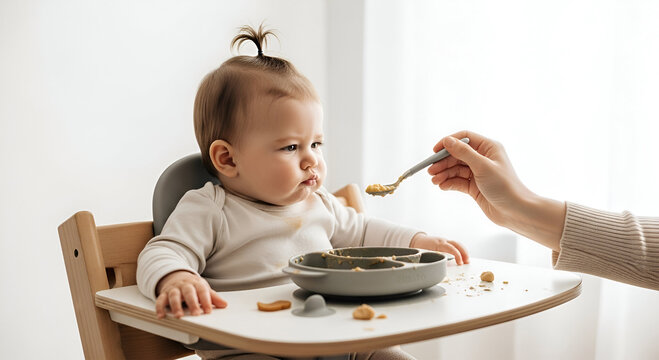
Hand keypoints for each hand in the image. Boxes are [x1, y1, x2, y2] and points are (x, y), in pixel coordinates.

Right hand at [155, 270, 226, 318]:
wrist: (176, 275)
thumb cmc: (192, 286)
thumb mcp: (203, 288)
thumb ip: (213, 297)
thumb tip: (224, 304)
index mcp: (196, 283)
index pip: (202, 291)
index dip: (206, 301)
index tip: (209, 311)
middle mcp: (184, 285)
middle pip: (189, 293)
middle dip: (192, 303)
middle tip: (196, 314)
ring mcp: (174, 289)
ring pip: (174, 296)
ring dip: (176, 306)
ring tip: (179, 316)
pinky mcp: (164, 294)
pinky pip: (160, 300)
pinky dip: (159, 308)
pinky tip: (161, 316)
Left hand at [410, 233, 468, 264]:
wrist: (417, 240)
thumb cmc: (421, 247)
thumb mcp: (426, 254)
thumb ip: (434, 259)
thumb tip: (442, 268)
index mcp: (438, 243)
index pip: (451, 248)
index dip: (457, 256)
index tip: (460, 263)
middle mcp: (443, 241)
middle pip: (457, 244)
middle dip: (464, 253)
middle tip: (467, 262)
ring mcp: (445, 241)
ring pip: (457, 244)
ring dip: (464, 252)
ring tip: (467, 261)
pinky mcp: (446, 243)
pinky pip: (455, 245)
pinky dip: (460, 250)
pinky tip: (462, 257)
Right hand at [427, 130, 564, 250]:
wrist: (515, 211)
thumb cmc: (504, 186)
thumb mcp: (482, 166)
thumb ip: (463, 153)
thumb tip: (447, 141)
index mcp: (488, 148)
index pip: (464, 138)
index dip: (448, 142)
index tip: (435, 151)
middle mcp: (482, 158)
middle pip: (457, 154)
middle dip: (443, 162)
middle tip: (430, 170)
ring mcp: (478, 172)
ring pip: (455, 169)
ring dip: (444, 173)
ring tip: (434, 181)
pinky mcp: (474, 186)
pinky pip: (458, 181)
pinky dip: (449, 183)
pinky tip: (442, 186)